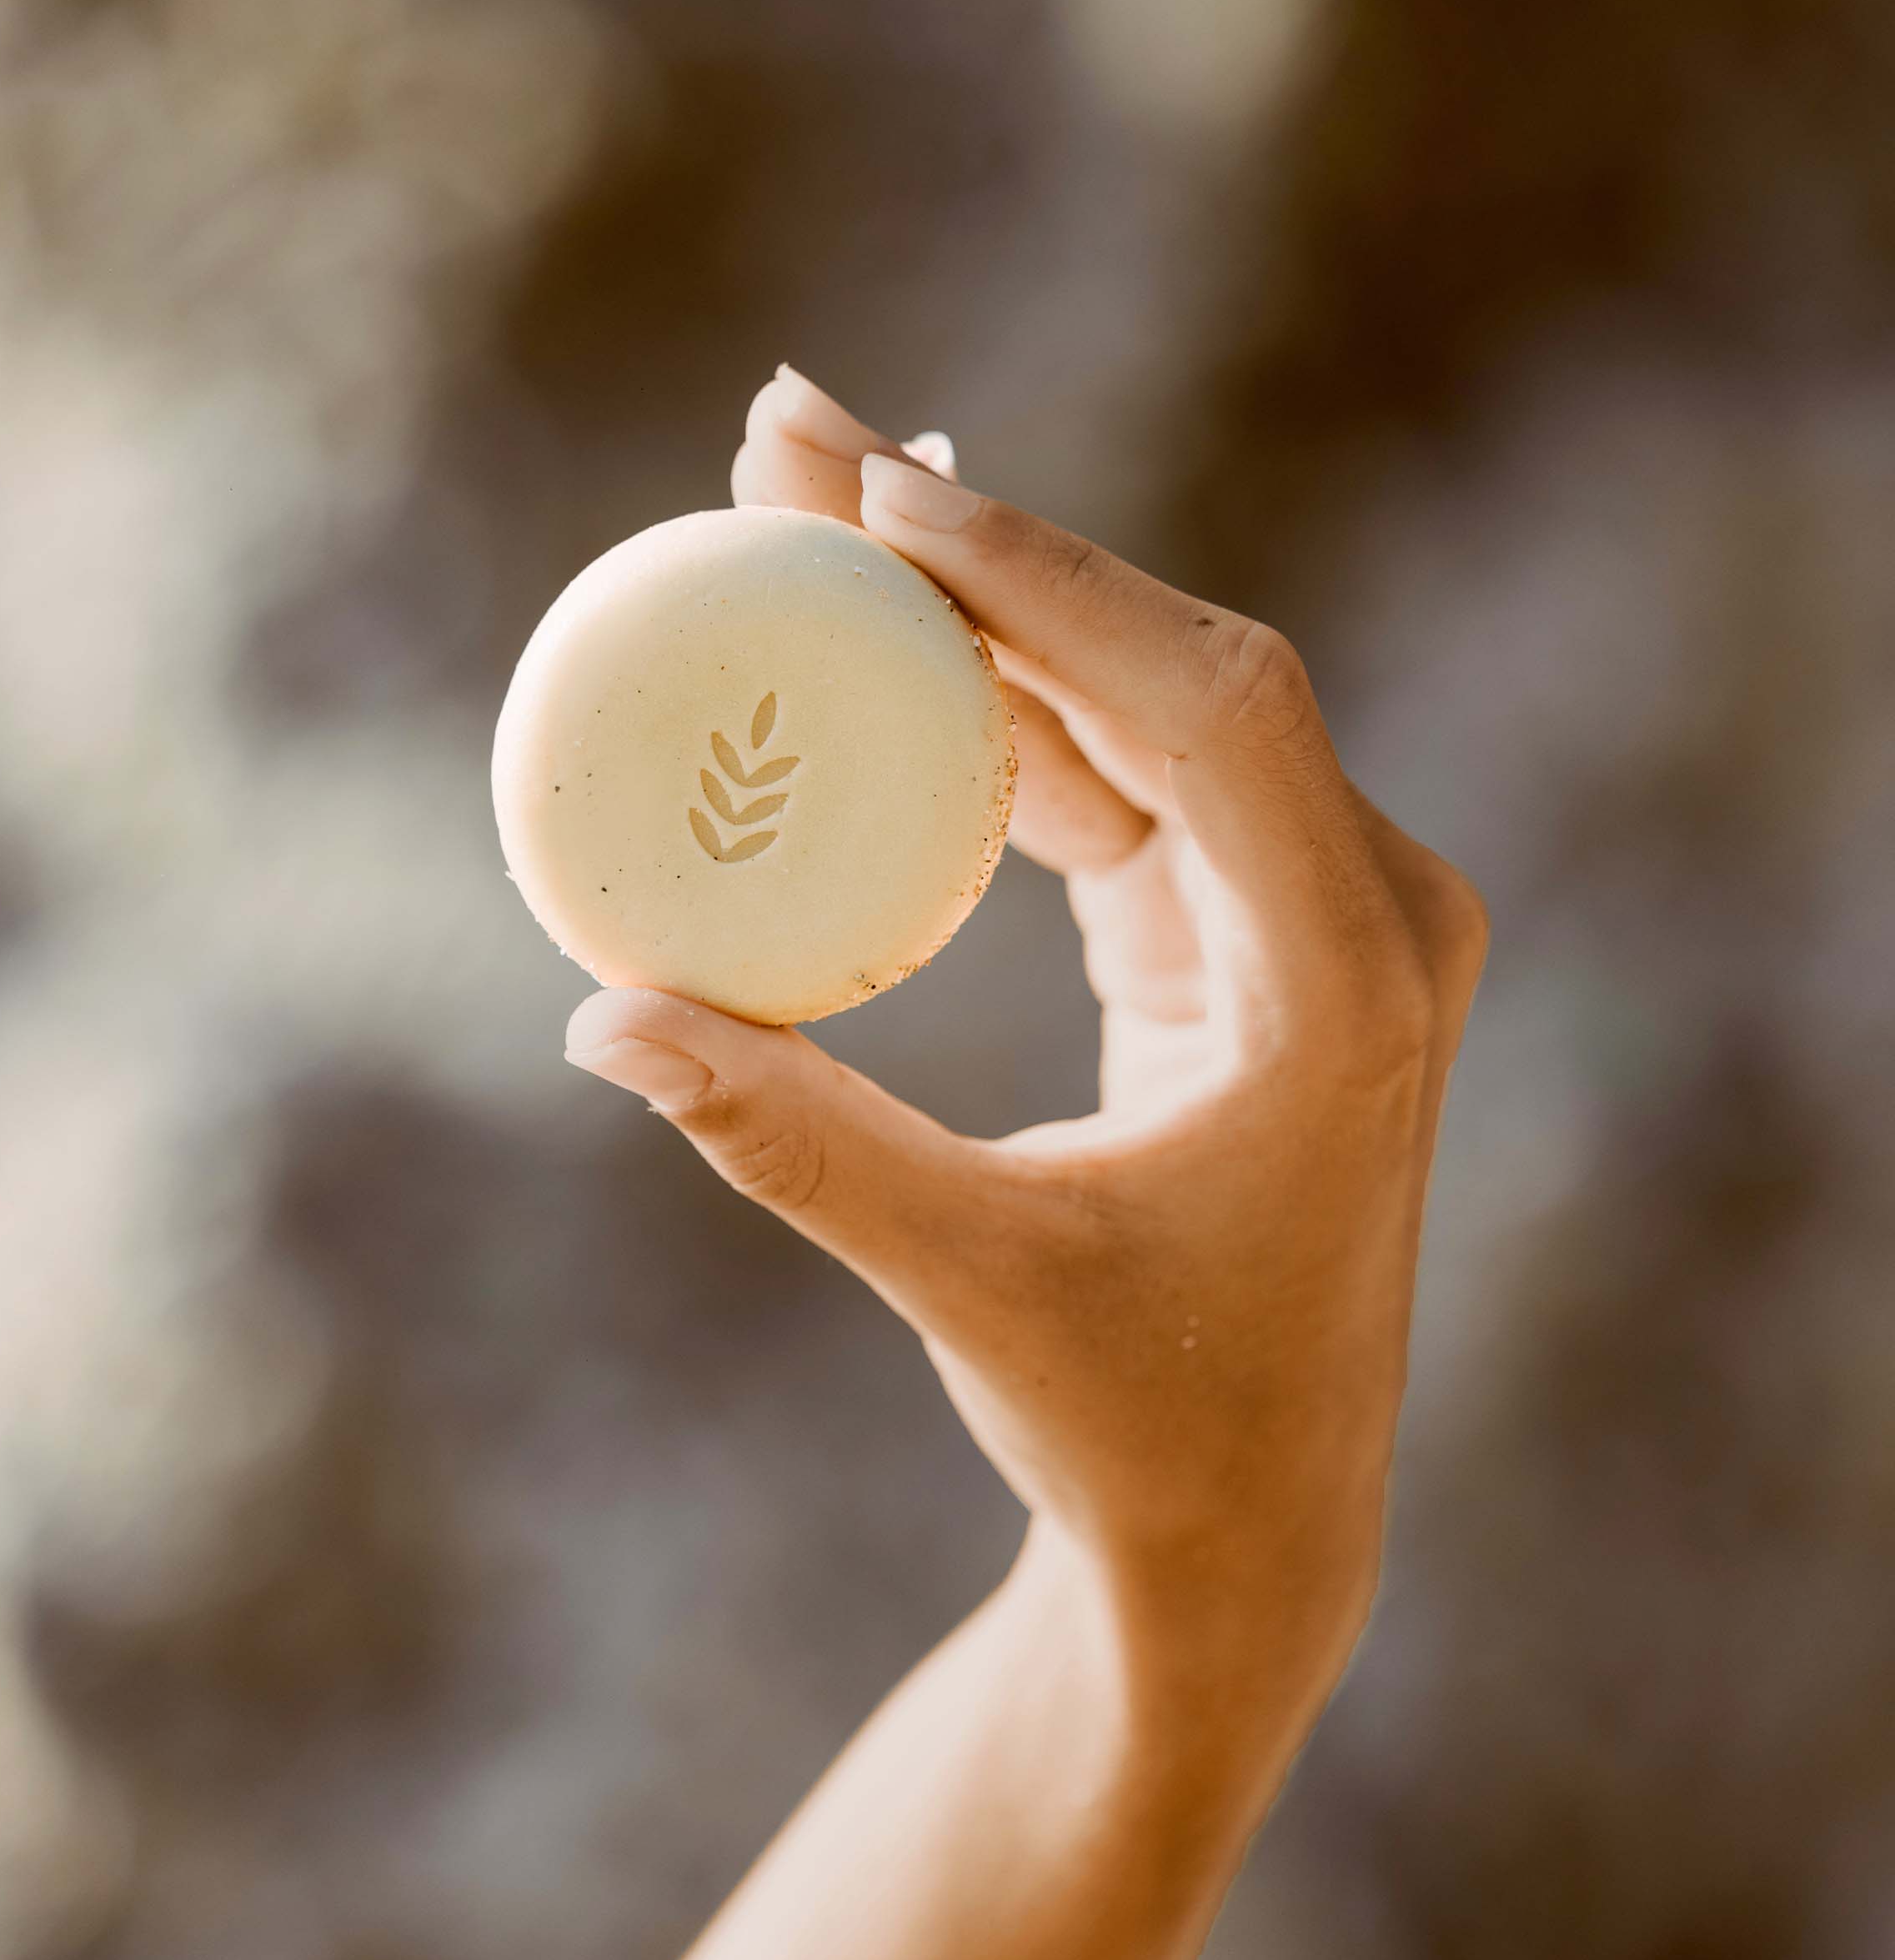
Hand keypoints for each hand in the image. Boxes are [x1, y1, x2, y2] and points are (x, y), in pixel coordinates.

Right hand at [564, 368, 1486, 1722]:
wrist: (1249, 1528)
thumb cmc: (1141, 1426)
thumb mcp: (965, 1278)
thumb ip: (791, 1142)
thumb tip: (598, 1016)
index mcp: (1342, 984)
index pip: (1209, 705)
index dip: (1042, 574)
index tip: (875, 484)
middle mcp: (1360, 920)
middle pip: (1168, 663)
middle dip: (974, 547)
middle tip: (782, 431)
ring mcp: (1316, 921)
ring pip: (1137, 703)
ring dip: (973, 610)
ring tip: (790, 502)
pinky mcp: (1250, 944)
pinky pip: (1117, 783)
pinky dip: (997, 715)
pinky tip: (877, 643)